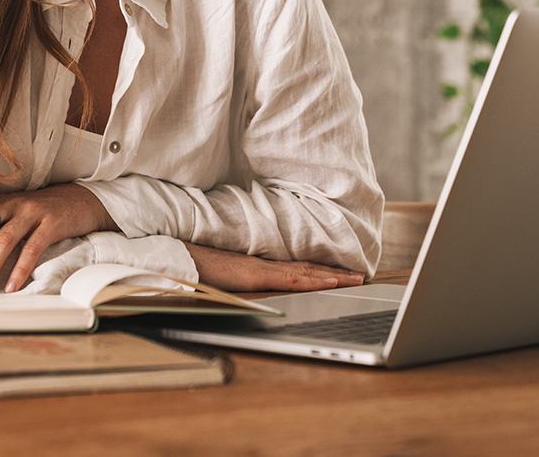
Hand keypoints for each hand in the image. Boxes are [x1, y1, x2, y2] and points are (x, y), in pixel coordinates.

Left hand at [0, 184, 118, 296]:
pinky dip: (20, 269)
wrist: (84, 199)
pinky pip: (33, 248)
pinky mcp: (52, 224)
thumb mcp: (17, 209)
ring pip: (4, 238)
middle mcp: (13, 204)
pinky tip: (12, 287)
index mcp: (2, 201)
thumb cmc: (44, 210)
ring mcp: (33, 213)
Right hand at [183, 242, 366, 291]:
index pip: (296, 266)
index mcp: (257, 263)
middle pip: (306, 267)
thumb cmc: (195, 266)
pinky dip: (310, 280)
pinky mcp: (254, 275)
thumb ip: (239, 275)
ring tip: (356, 279)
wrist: (177, 256)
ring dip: (332, 275)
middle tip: (361, 275)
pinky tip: (328, 282)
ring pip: (304, 271)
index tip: (342, 272)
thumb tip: (249, 281)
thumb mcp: (223, 273)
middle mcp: (264, 263)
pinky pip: (288, 279)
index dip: (320, 268)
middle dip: (336, 272)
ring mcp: (260, 268)